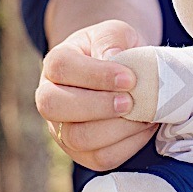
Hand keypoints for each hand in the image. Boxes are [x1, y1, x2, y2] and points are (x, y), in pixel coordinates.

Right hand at [36, 19, 157, 170]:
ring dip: (115, 130)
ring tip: (143, 116)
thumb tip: (112, 57)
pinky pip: (100, 159)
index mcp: (55, 63)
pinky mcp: (81, 153)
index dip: (95, 75)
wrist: (120, 74)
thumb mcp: (115, 32)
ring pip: (77, 138)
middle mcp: (49, 97)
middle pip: (54, 106)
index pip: (62, 68)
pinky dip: (127, 146)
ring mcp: (61, 129)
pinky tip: (143, 128)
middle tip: (130, 101)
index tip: (129, 78)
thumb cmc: (115, 50)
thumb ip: (112, 40)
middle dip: (97, 106)